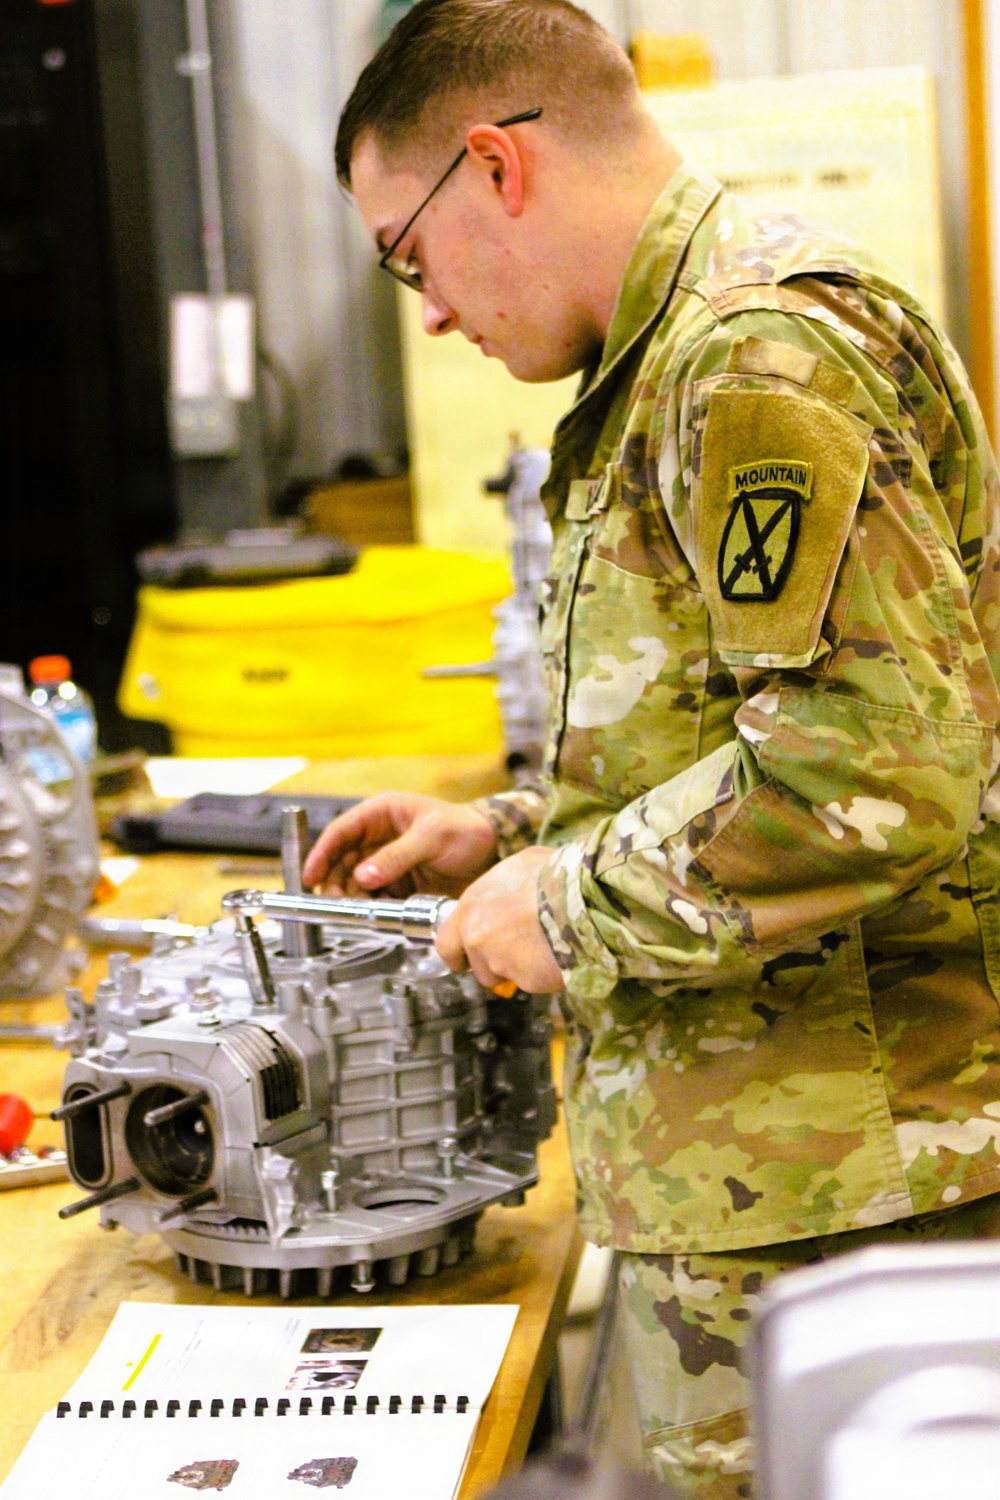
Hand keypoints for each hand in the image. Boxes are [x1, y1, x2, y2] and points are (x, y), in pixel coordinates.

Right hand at [301, 791, 497, 897]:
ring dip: (354, 898)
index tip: (310, 877)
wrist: (494, 851)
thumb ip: (397, 857)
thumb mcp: (431, 837)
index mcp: (382, 814)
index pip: (341, 832)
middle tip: (337, 903)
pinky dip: (372, 907)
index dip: (321, 854)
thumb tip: (364, 876)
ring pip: (356, 883)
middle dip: (336, 883)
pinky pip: (375, 898)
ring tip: (359, 910)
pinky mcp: (398, 884)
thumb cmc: (465, 830)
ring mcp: (387, 862)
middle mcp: (379, 838)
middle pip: (343, 862)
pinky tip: (377, 913)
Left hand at [435, 847, 564, 993]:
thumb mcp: (520, 865)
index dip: (459, 951)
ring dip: (518, 970)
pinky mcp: (525, 980)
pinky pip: (531, 982)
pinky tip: (558, 954)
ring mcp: (499, 961)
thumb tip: (512, 892)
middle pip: (474, 967)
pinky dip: (542, 974)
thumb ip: (503, 888)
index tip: (470, 955)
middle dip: (489, 967)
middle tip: (512, 957)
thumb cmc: (553, 873)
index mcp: (471, 906)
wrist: (581, 897)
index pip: (446, 942)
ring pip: (502, 977)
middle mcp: (477, 936)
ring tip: (542, 948)